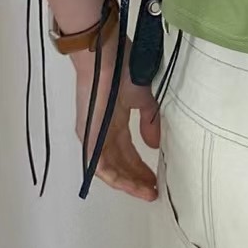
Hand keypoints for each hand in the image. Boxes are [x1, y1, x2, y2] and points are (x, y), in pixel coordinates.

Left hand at [72, 42, 161, 201]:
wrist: (104, 55)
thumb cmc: (123, 69)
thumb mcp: (143, 98)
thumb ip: (149, 122)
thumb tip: (153, 145)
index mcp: (115, 122)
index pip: (128, 152)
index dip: (143, 167)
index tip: (158, 180)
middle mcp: (102, 132)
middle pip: (121, 164)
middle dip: (138, 179)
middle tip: (155, 191)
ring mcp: (93, 135)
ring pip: (110, 169)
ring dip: (128, 183)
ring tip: (147, 192)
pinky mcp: (88, 136)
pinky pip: (98, 164)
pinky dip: (114, 177)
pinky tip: (130, 186)